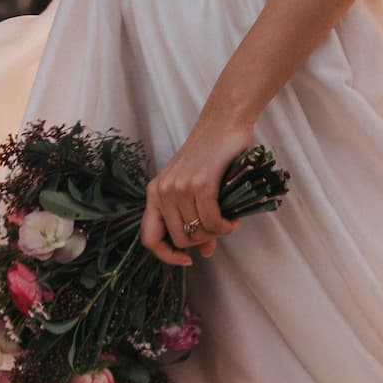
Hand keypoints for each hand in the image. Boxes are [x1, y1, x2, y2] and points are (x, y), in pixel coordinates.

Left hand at [140, 113, 253, 267]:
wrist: (223, 122)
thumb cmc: (210, 154)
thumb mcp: (194, 187)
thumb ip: (194, 220)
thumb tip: (205, 253)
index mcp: (154, 192)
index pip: (149, 238)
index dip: (167, 256)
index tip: (187, 260)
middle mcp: (163, 191)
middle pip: (179, 239)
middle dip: (202, 241)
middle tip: (217, 230)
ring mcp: (180, 187)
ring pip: (197, 232)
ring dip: (217, 232)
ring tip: (228, 221)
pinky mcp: (200, 183)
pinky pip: (212, 221)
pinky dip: (225, 226)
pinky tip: (233, 219)